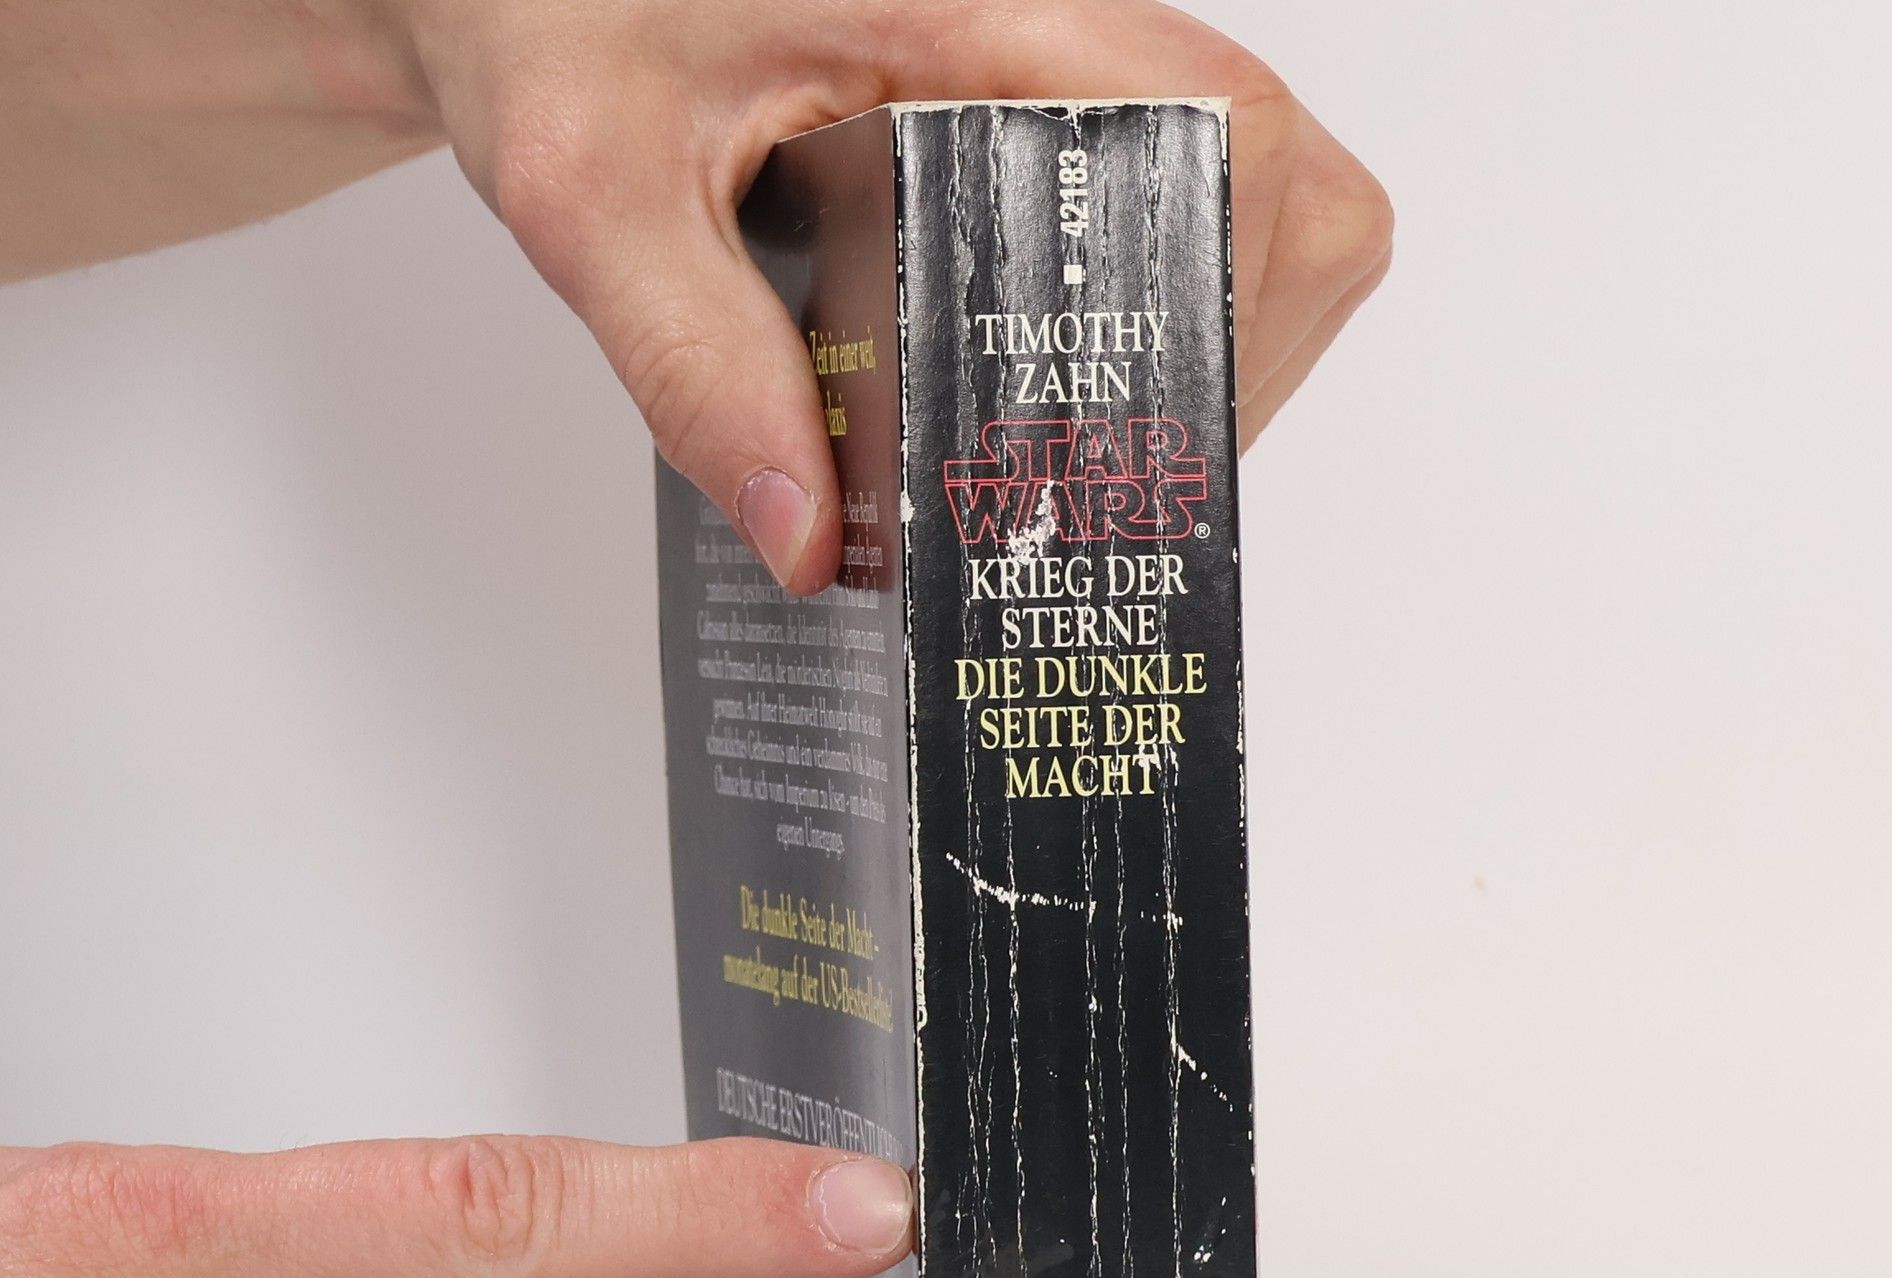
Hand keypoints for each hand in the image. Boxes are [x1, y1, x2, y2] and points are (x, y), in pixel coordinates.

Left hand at [394, 0, 1393, 589]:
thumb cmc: (550, 18)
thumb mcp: (590, 193)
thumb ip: (693, 363)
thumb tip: (812, 536)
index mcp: (961, 2)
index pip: (1213, 120)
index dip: (1220, 287)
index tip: (1132, 422)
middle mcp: (1039, 9)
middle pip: (1268, 173)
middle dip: (1217, 344)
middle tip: (1095, 472)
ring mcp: (1050, 49)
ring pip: (1246, 188)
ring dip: (1197, 329)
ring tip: (1080, 444)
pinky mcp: (1034, 92)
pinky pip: (1168, 191)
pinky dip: (1153, 301)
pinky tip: (1054, 385)